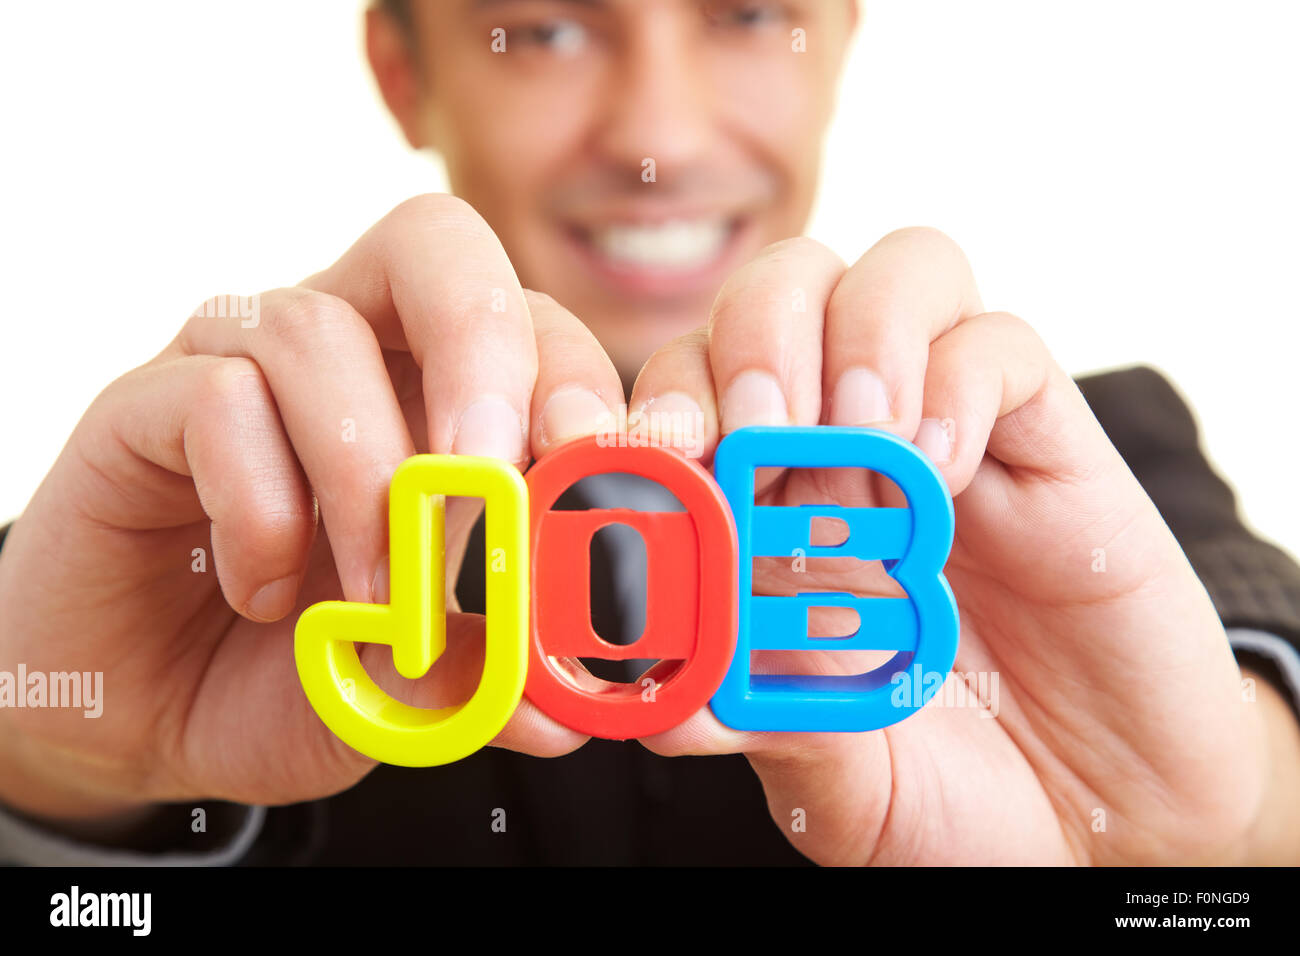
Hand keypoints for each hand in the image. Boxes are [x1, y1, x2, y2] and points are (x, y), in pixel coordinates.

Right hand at [0, 195, 618, 825]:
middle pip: (435, 247)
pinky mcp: (143, 404)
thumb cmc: (298, 669)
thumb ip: (491, 673)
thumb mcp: (416, 684)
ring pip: (317, 329)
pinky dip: (259, 506)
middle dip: (485, 352)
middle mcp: (350, 349)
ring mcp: (242, 363)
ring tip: (373, 594)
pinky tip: (262, 589)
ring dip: (364, 475)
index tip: (604, 463)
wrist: (145, 708)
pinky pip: (212, 397)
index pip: (533, 320)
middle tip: (490, 470)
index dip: (579, 376)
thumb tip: (567, 704)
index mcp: (441, 391)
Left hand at [630, 228, 1296, 863]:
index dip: (660, 399)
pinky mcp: (1046, 442)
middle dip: (751, 339)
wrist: (1109, 818)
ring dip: (857, 331)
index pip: (691, 391)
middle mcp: (850, 453)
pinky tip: (943, 470)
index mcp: (772, 516)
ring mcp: (948, 434)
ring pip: (895, 273)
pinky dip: (960, 383)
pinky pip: (1001, 344)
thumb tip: (663, 696)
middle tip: (758, 430)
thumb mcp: (838, 779)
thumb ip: (760, 726)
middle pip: (780, 293)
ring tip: (861, 431)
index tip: (651, 451)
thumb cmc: (959, 793)